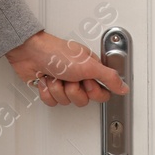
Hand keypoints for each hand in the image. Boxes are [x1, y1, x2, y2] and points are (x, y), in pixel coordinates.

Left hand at [4, 30, 128, 107]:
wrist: (30, 53)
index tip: (85, 82)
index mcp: (90, 70)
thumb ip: (109, 78)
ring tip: (54, 76)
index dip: (92, 92)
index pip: (100, 94)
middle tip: (68, 78)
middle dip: (72, 91)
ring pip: (65, 101)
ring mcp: (62, 82)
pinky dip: (46, 91)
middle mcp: (77, 77)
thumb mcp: (89, 65)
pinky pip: (51, 102)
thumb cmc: (57, 52)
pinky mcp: (49, 87)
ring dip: (57, 89)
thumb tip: (124, 87)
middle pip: (82, 100)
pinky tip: (45, 80)